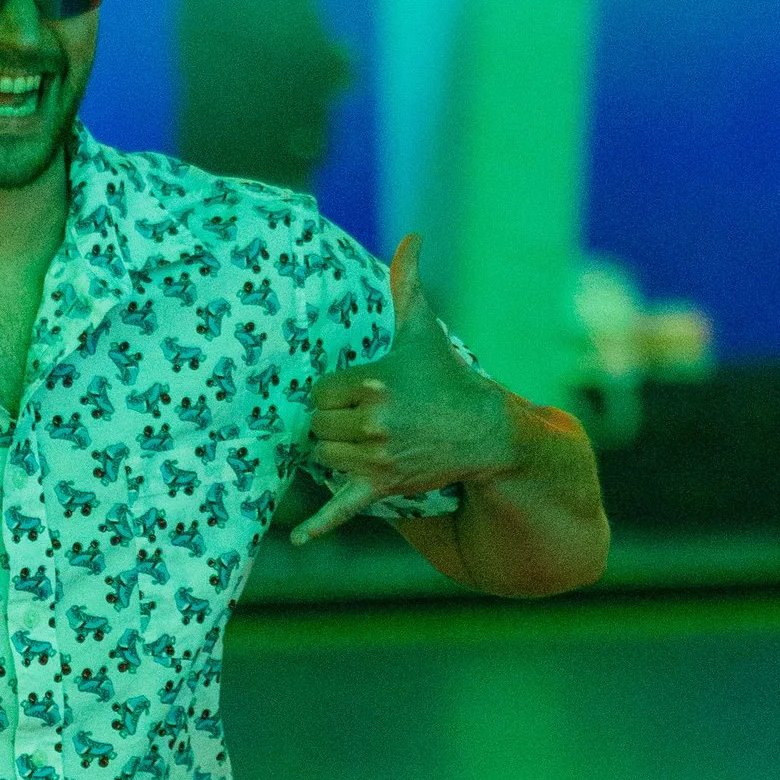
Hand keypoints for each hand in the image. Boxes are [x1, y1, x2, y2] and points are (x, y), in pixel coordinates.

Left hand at [294, 235, 518, 544]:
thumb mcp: (422, 330)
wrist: (482, 431)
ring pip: (321, 457)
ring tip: (361, 439)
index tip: (357, 391)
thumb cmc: (445, 377)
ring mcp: (375, 459)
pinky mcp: (381, 487)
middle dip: (331, 421)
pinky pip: (342, 509)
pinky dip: (319, 527)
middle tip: (360, 416)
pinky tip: (296, 542)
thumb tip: (412, 237)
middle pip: (315, 425)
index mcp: (373, 383)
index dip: (332, 392)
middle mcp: (372, 423)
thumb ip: (407, 284)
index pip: (318, 392)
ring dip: (333, 449)